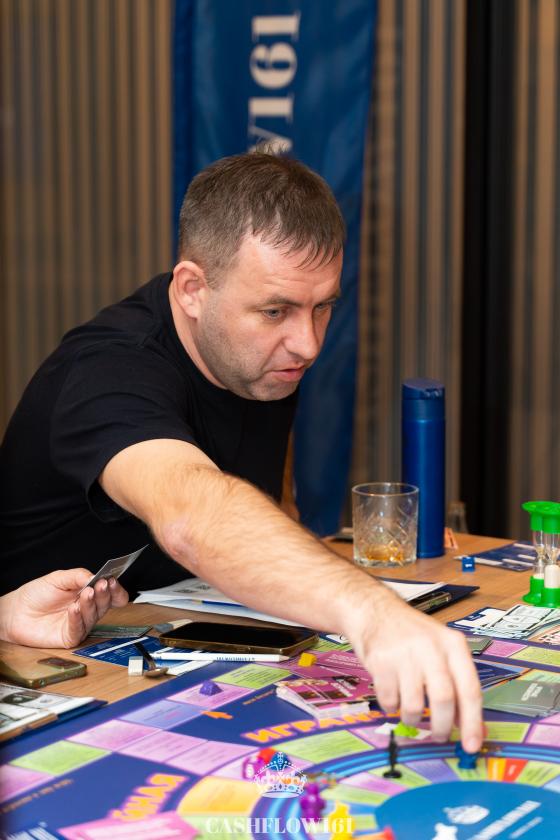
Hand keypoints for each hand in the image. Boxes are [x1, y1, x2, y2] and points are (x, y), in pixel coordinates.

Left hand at [0, 569, 128, 648]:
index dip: (115, 589)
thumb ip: (78, 576)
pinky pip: (79, 630)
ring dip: (91, 604)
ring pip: (94, 616)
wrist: (16, 611)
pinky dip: (78, 618)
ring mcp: (80, 623)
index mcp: (88, 593)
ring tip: (85, 594)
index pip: (110, 594)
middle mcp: (87, 609)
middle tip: (102, 585)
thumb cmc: (37, 594)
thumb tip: (95, 577)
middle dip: (106, 594)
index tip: (112, 580)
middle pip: (106, 604)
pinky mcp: (70, 637)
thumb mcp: (58, 578)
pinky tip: (74, 609)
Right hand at [346, 590, 482, 752]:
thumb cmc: (413, 635)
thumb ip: (458, 686)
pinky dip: (392, 707)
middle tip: (439, 736)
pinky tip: (393, 695)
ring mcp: (404, 653)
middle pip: (444, 699)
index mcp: (453, 645)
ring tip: (411, 712)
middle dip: (442, 726)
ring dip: (413, 719)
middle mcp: (431, 647)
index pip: (470, 689)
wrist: (376, 611)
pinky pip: (389, 701)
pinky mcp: (380, 661)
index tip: (471, 745)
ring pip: (414, 705)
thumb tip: (472, 728)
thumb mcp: (442, 651)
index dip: (472, 722)